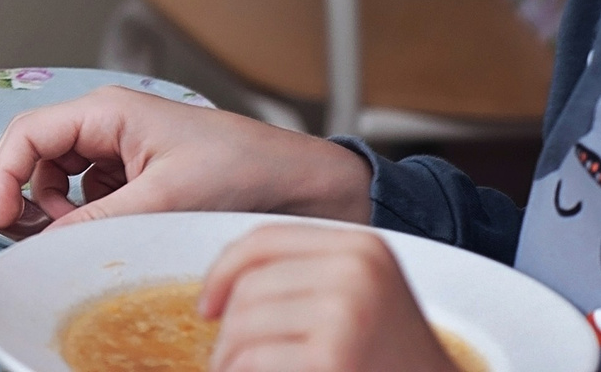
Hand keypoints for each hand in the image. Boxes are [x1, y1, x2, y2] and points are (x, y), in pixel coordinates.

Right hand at [0, 87, 372, 232]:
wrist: (302, 182)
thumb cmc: (242, 168)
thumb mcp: (164, 197)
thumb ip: (97, 218)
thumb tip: (45, 241)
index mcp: (107, 111)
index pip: (28, 133)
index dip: (3, 174)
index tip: (0, 217)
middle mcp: (108, 122)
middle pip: (39, 153)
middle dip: (30, 193)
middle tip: (36, 233)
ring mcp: (123, 145)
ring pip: (62, 174)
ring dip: (62, 205)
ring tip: (81, 231)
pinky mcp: (139, 169)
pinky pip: (92, 190)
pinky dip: (89, 210)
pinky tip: (112, 226)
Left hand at [202, 225, 460, 371]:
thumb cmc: (392, 361)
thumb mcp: (361, 299)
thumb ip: (306, 277)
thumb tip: (223, 281)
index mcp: (361, 247)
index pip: (265, 240)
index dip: (224, 270)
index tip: (208, 305)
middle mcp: (356, 270)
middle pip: (251, 285)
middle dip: (227, 327)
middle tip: (226, 359)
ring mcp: (346, 312)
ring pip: (245, 322)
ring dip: (229, 357)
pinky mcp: (334, 355)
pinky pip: (254, 358)